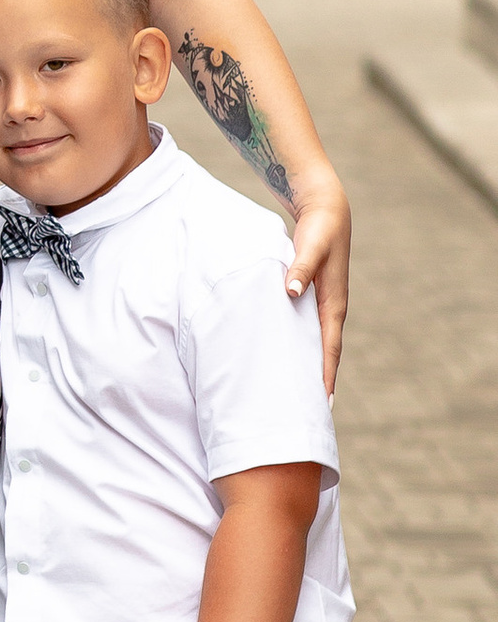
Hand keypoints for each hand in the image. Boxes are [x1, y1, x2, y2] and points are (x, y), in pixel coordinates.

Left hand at [282, 164, 349, 393]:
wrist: (325, 208)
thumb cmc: (319, 228)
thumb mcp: (311, 246)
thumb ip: (300, 268)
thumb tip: (292, 292)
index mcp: (333, 303)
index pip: (329, 348)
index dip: (325, 375)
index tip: (322, 402)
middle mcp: (330, 308)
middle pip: (325, 353)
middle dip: (319, 382)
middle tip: (309, 413)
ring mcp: (322, 303)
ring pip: (316, 343)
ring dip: (310, 367)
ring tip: (298, 396)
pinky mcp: (312, 296)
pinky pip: (307, 329)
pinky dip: (301, 347)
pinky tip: (288, 357)